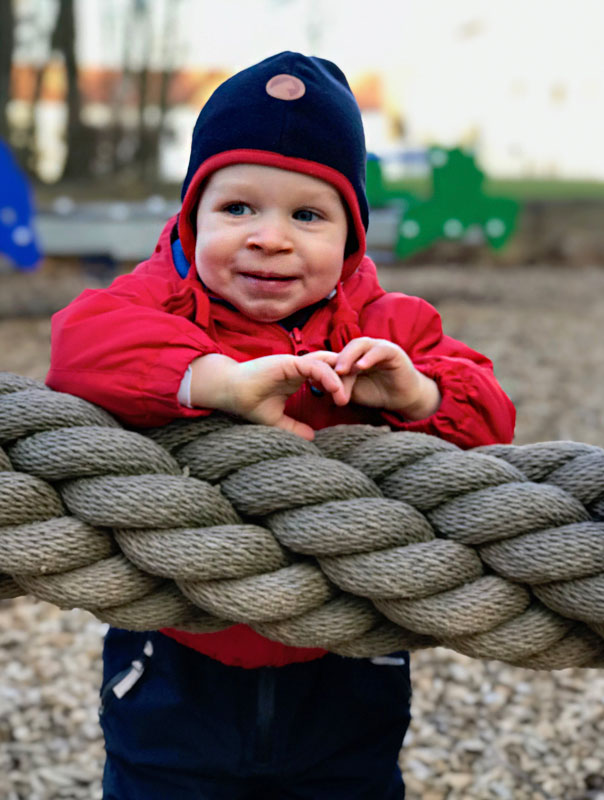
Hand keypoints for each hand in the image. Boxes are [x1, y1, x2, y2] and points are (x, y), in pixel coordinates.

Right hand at [190, 352, 347, 439]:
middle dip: (346, 377)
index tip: (346, 402)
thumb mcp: (277, 420)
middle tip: (357, 395)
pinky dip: (328, 376)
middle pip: (331, 366)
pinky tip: (336, 391)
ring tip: (346, 397)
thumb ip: (295, 427)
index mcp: (298, 377)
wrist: (229, 392)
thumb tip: (313, 437)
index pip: (326, 374)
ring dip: (340, 378)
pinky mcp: (289, 362)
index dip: (339, 384)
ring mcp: (295, 363)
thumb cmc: (249, 403)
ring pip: (327, 364)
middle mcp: (299, 367)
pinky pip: (314, 366)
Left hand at [313, 338, 440, 418]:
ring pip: (361, 344)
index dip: (325, 363)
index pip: (337, 353)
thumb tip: (314, 381)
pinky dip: (369, 357)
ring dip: (349, 356)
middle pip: (347, 347)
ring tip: (342, 370)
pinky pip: (379, 350)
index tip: (312, 376)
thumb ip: (337, 385)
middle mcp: (365, 348)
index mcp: (353, 355)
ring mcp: (378, 347)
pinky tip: (361, 367)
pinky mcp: (393, 351)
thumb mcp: (352, 390)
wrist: (401, 399)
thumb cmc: (376, 393)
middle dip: (336, 360)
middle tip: (327, 373)